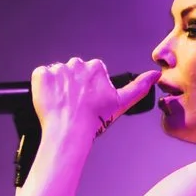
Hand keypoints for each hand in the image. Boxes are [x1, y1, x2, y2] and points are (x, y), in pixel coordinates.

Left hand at [29, 59, 156, 140]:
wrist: (69, 131)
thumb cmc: (94, 120)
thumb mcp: (121, 103)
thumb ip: (139, 86)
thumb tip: (155, 75)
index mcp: (96, 68)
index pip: (89, 72)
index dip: (87, 87)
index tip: (86, 99)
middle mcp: (77, 64)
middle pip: (72, 71)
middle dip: (72, 85)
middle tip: (73, 104)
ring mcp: (58, 69)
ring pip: (57, 74)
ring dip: (57, 87)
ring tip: (62, 104)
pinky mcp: (42, 75)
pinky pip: (40, 76)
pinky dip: (42, 87)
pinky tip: (50, 100)